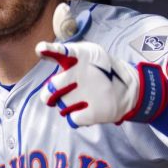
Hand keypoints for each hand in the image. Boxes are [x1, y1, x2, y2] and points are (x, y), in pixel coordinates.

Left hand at [37, 18, 167, 126]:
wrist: (127, 89)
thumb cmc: (97, 71)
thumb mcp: (84, 54)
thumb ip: (61, 52)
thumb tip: (40, 49)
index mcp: (79, 56)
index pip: (63, 51)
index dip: (51, 49)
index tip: (41, 48)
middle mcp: (82, 73)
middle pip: (51, 89)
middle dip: (51, 94)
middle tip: (65, 92)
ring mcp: (89, 93)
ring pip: (61, 106)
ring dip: (68, 105)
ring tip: (83, 97)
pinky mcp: (95, 112)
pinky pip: (72, 119)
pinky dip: (77, 116)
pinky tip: (87, 107)